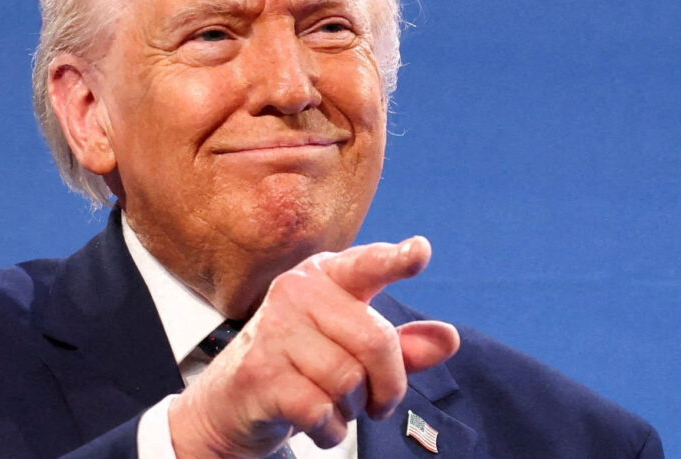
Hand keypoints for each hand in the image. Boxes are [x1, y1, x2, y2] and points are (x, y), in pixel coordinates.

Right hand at [168, 236, 460, 457]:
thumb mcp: (354, 350)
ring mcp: (274, 330)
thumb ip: (401, 345)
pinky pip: (321, 410)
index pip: (366, 265)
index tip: (420, 252)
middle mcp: (296, 293)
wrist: (233, 401)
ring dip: (352, 408)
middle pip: (376, 341)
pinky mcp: (260, 373)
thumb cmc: (302, 365)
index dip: (395, 260)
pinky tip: (316, 421)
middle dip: (388, 384)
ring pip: (349, 379)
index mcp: (325, 277)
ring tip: (333, 404)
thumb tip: (448, 339)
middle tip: (379, 402)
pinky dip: (329, 429)